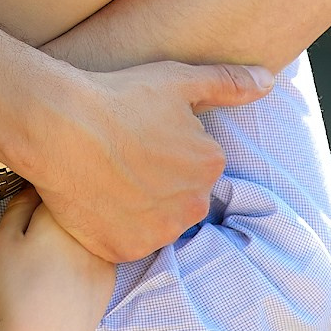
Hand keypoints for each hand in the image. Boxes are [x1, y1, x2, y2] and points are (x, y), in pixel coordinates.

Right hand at [0, 191, 119, 330]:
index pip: (58, 183)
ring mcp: (106, 253)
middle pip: (82, 203)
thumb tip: (35, 186)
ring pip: (95, 227)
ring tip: (55, 244)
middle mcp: (91, 230)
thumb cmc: (15, 289)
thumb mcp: (5, 241)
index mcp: (63, 215)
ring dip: (82, 226)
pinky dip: (90, 250)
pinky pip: (102, 250)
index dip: (45, 184)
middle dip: (67, 204)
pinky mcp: (111, 276)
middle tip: (45, 213)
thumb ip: (20, 205)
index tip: (35, 188)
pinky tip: (70, 264)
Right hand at [29, 58, 269, 264]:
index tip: (142, 135)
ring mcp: (159, 232)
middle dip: (160, 181)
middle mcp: (193, 205)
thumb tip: (269, 80)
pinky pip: (128, 241)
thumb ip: (229, 83)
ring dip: (141, 206)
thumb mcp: (178, 80)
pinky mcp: (126, 250)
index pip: (197, 164)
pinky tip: (99, 199)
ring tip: (109, 176)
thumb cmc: (119, 97)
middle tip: (125, 157)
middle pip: (181, 196)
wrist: (61, 127)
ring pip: (157, 221)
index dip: (167, 149)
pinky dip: (116, 226)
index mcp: (210, 165)